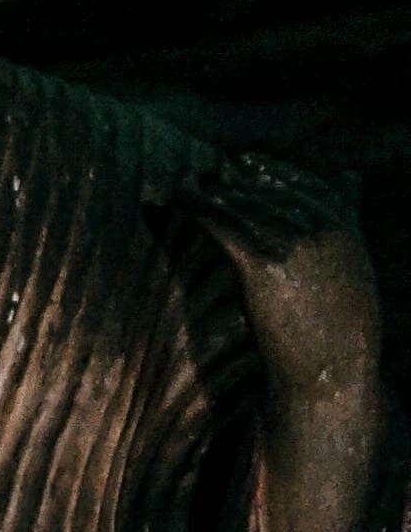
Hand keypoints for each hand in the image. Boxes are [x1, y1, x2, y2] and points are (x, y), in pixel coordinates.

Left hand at [161, 143, 376, 386]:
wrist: (332, 371)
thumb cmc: (339, 331)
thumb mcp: (354, 275)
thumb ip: (343, 237)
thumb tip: (347, 192)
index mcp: (349, 228)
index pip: (310, 184)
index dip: (275, 170)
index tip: (249, 160)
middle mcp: (325, 227)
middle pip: (272, 190)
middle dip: (239, 181)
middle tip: (209, 172)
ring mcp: (296, 242)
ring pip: (244, 202)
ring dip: (211, 191)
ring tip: (186, 186)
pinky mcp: (265, 262)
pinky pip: (223, 223)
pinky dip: (196, 207)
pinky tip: (177, 201)